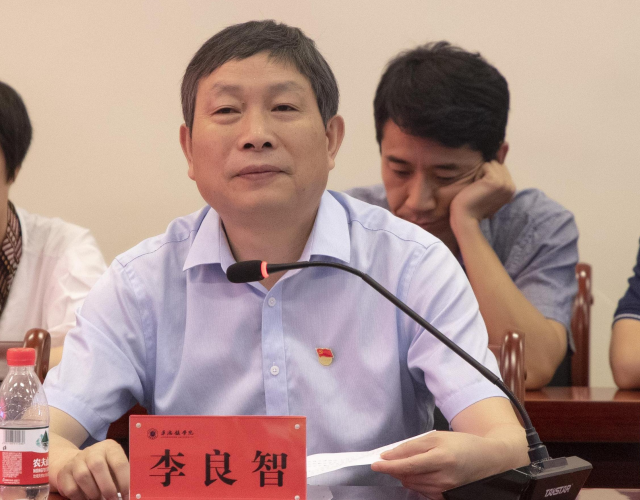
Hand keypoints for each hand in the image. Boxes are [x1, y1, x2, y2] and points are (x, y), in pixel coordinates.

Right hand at [55, 439, 128, 499]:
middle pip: (97, 465)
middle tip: (113, 499)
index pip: (119, 462)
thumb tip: (130, 494)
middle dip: (107, 487)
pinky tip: (87, 499)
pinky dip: (80, 498)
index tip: (127, 495)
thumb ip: (122, 477)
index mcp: (109, 447)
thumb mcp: (115, 466)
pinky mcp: (64, 473)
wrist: (79, 462)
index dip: (124, 481)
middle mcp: (92, 451)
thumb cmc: (105, 467)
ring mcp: (76, 461)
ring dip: (93, 493)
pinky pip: (71, 488)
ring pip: (82, 476)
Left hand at [371, 431, 507, 499]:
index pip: (408, 464)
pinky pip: (422, 490)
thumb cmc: (461, 444)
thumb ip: (413, 446)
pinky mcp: (446, 496)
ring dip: (404, 475)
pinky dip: (415, 482)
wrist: (487, 460)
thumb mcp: (437, 437)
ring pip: (413, 484)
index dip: (389, 464)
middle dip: (395, 468)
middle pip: (408, 476)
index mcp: (441, 457)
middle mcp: (443, 477)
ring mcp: (445, 489)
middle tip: (387, 461)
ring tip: (408, 463)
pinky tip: (419, 473)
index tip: (375, 463)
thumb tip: (390, 455)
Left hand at [449, 161, 514, 224]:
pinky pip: (486, 165)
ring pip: (492, 163)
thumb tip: (506, 143)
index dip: (486, 175)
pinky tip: (476, 187)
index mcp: (511, 189)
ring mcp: (505, 184)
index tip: (482, 191)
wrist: (465, 218)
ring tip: (477, 189)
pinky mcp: (497, 181)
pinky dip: (477, 174)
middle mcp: (511, 186)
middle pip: (497, 164)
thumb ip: (496, 167)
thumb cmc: (471, 204)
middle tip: (478, 190)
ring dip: (480, 173)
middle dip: (484, 173)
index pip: (499, 167)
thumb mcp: (485, 185)